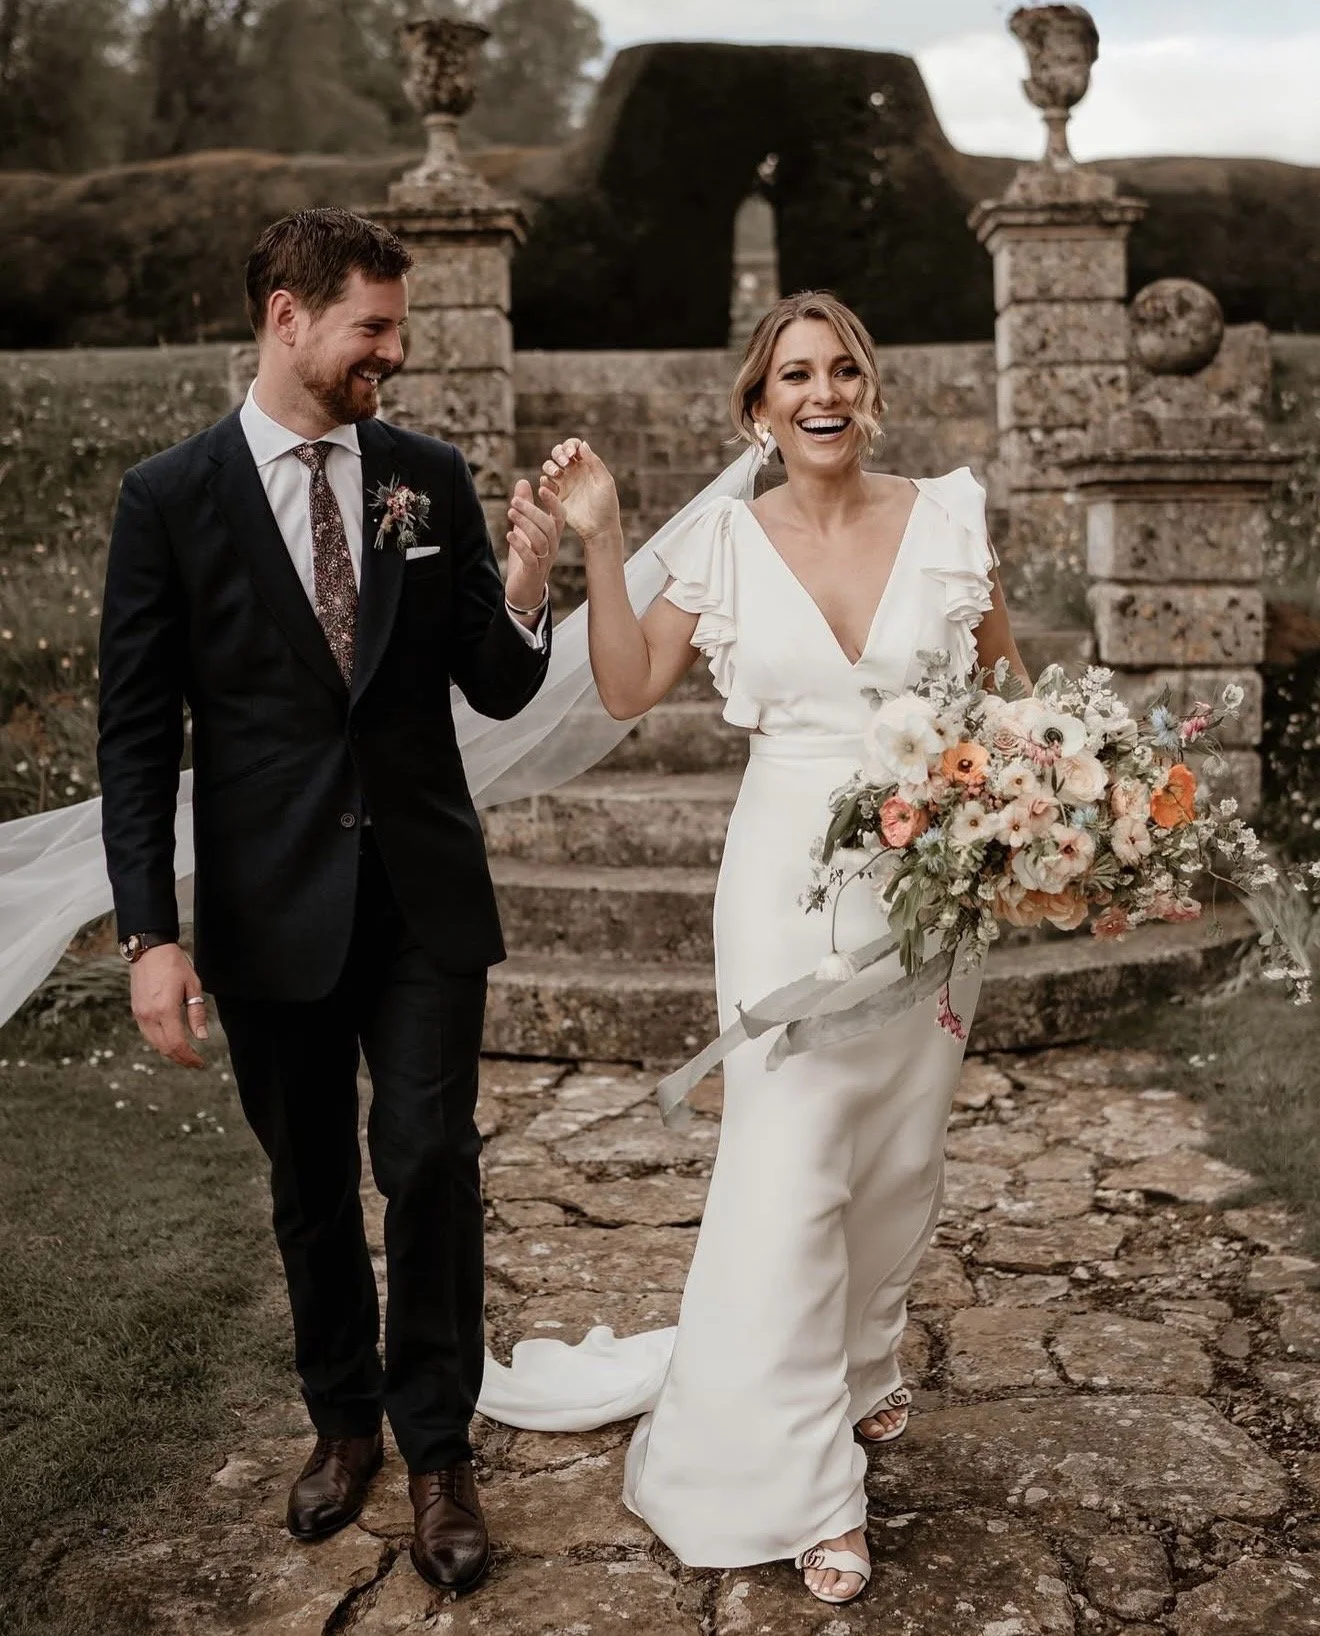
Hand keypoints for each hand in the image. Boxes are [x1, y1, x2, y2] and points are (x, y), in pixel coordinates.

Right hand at [130, 942, 207, 1068]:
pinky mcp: (136, 1011)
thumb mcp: (193, 986)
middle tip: (195, 1063)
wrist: (149, 950)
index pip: (177, 1044)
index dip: (190, 1057)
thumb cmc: (174, 964)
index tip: (201, 1062)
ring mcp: (140, 1014)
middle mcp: (149, 1015)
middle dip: (180, 1059)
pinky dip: (160, 1043)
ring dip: (169, 1053)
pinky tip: (171, 1042)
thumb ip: (197, 1013)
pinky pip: (148, 1034)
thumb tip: (202, 1037)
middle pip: (164, 1048)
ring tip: (185, 1056)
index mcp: (165, 1009)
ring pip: (154, 1043)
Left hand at [505, 477, 561, 611]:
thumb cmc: (526, 559)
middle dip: (532, 511)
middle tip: (514, 500)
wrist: (524, 592)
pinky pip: (531, 558)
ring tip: (510, 513)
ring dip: (525, 525)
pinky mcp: (533, 573)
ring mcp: (544, 561)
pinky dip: (520, 545)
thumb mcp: (524, 529)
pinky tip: (509, 535)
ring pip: (541, 540)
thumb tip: (522, 481)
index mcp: (553, 536)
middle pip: (549, 526)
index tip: (542, 486)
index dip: (553, 501)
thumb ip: (526, 507)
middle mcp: (552, 548)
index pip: (560, 516)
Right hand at [539, 439, 620, 545]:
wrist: (599, 529)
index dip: (570, 445)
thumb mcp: (605, 482)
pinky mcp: (556, 496)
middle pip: (558, 453)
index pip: (574, 446)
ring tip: (557, 474)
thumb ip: (594, 462)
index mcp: (586, 465)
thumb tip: (583, 444)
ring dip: (550, 466)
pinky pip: (545, 484)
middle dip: (558, 454)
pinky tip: (549, 483)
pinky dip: (544, 481)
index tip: (572, 454)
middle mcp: (574, 471)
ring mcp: (564, 483)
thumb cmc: (606, 505)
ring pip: (549, 466)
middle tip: (565, 464)